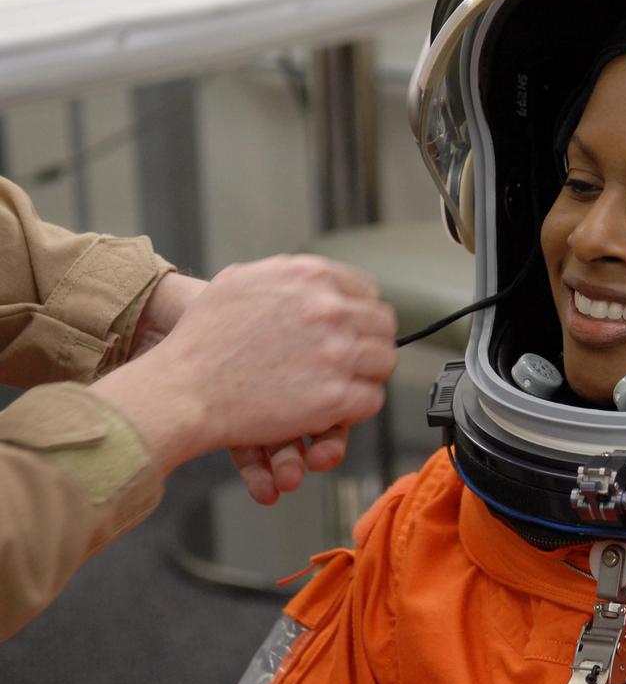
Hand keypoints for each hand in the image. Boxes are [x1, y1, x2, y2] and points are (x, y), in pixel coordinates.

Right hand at [92, 255, 397, 489]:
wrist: (183, 389)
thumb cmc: (201, 339)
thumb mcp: (241, 280)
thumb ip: (285, 275)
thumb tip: (312, 277)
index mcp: (311, 276)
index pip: (368, 291)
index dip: (360, 314)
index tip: (352, 329)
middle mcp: (330, 309)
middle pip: (382, 326)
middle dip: (368, 343)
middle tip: (351, 360)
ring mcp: (337, 353)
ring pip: (383, 362)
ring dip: (366, 375)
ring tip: (343, 384)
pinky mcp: (335, 396)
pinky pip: (371, 400)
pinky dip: (356, 408)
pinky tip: (334, 409)